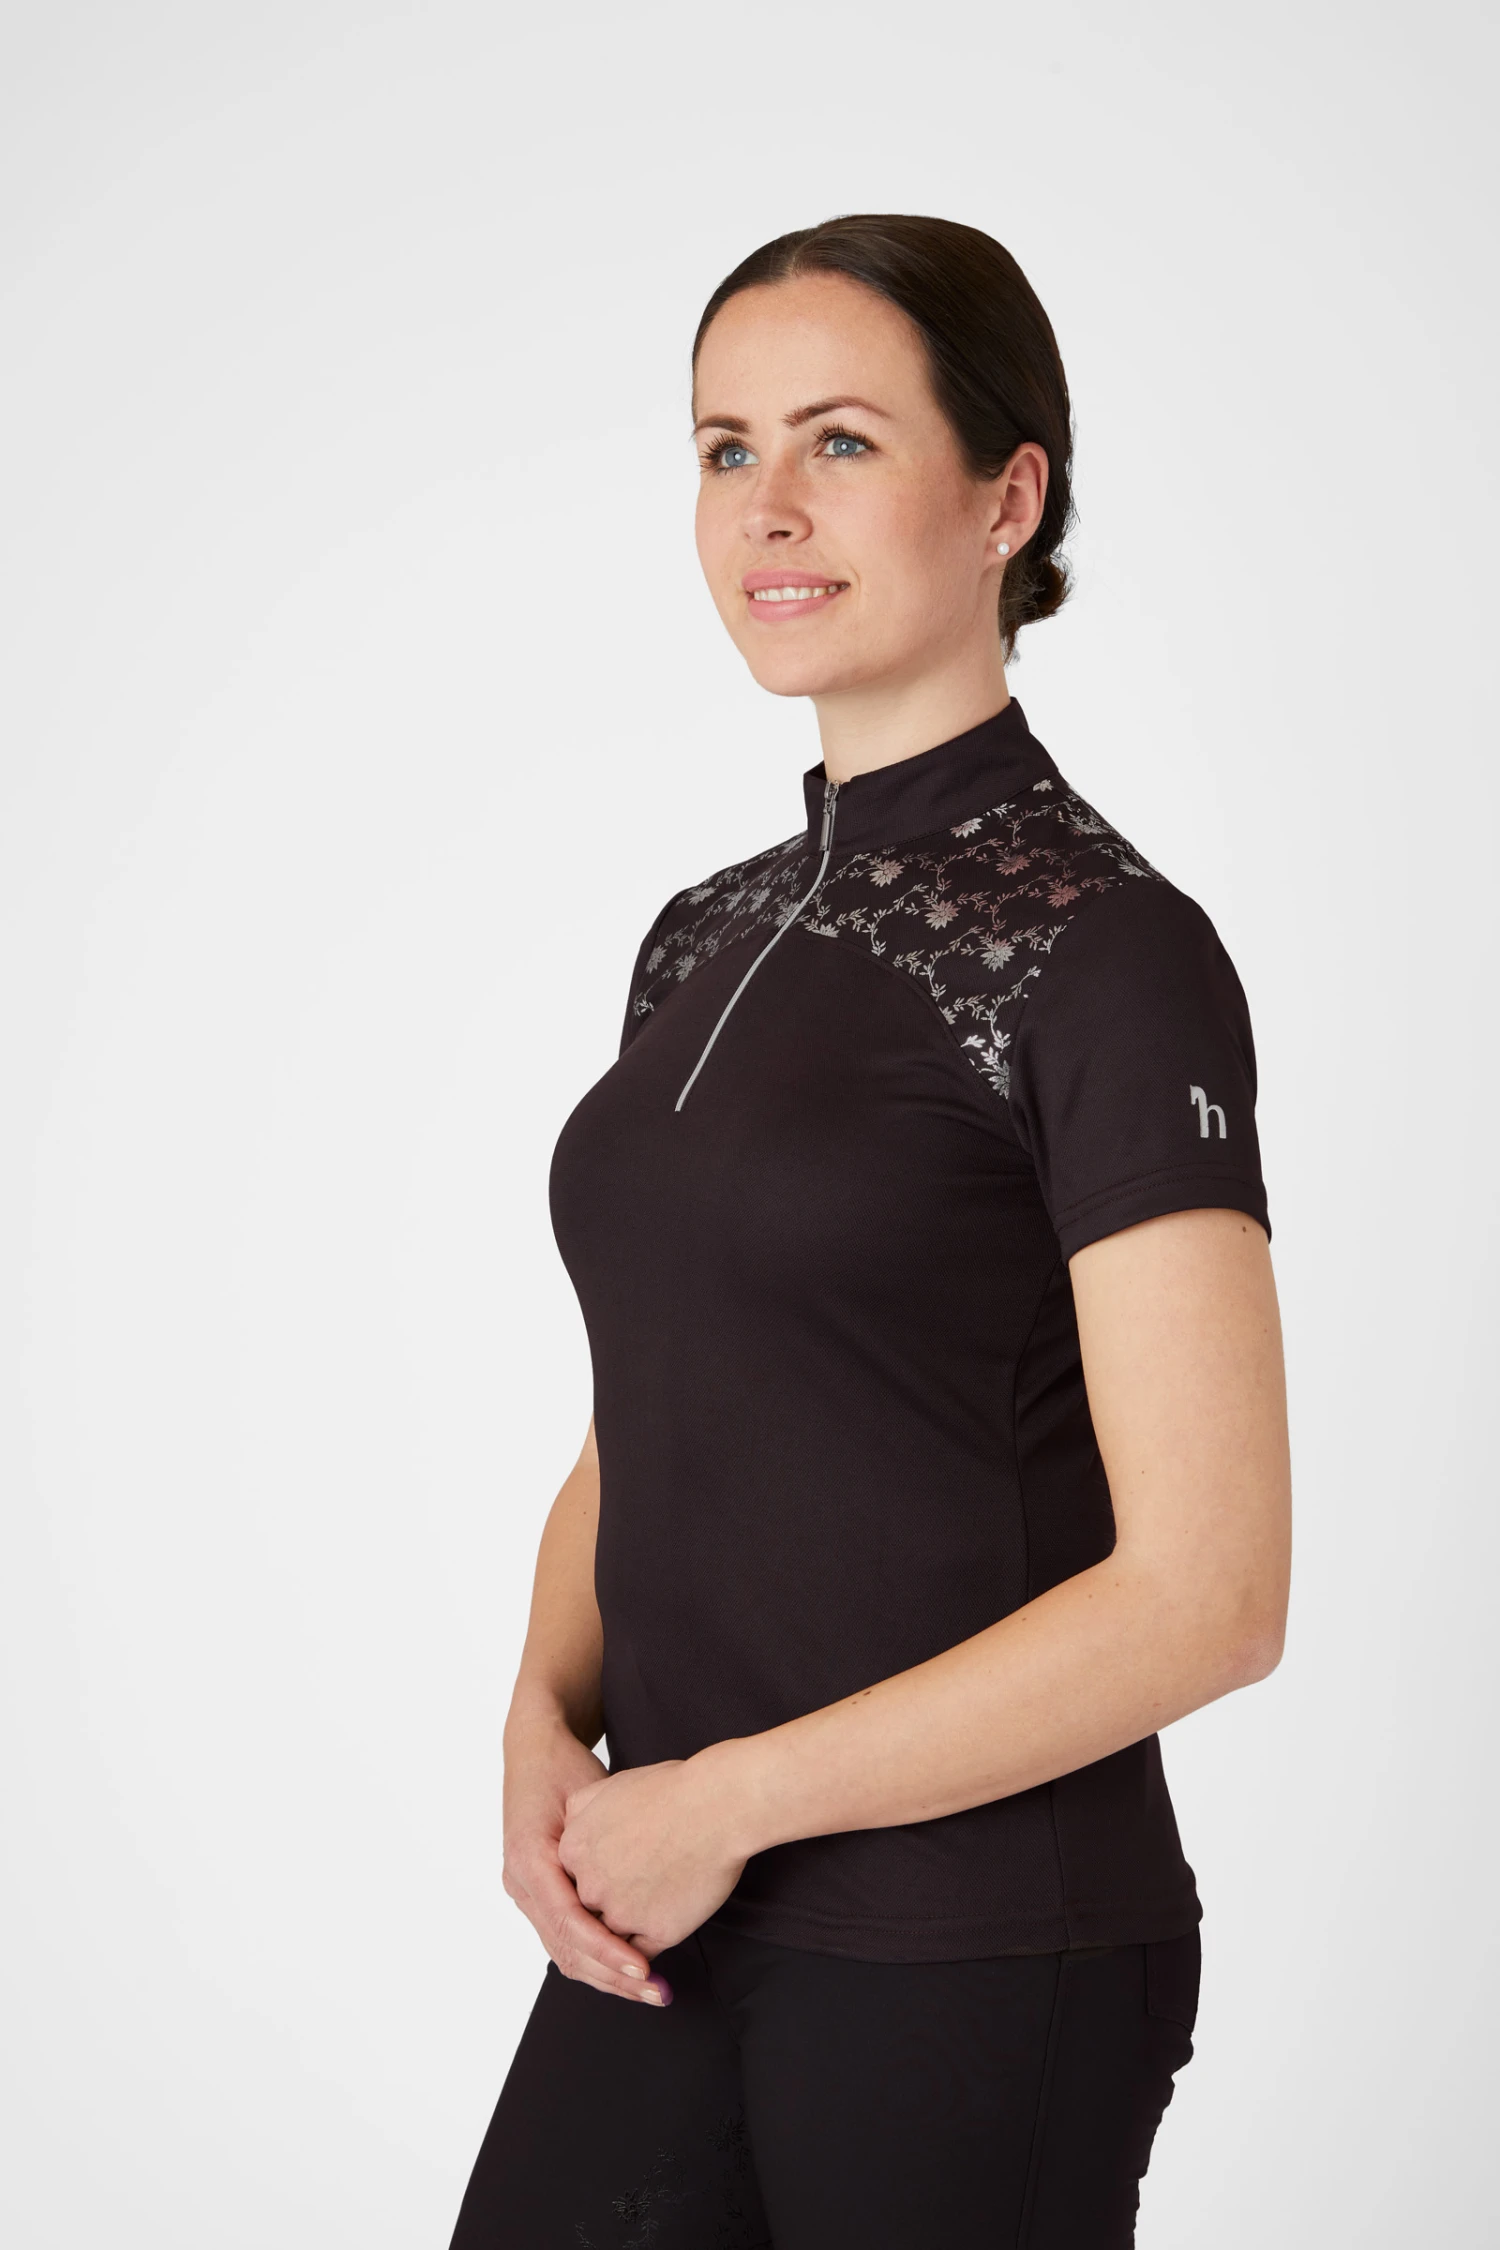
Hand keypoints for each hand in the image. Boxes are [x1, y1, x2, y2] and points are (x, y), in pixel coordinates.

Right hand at [501, 1715, 666, 2005]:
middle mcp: (520, 1884)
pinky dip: (598, 1957)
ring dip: (607, 1975)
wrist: (535, 1751)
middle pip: (566, 1950)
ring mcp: (526, 1892)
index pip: (569, 1924)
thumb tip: (624, 1886)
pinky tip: (630, 1969)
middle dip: (612, 1976)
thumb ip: (597, 1839)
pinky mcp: (540, 1894)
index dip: (608, 1950)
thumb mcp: (584, 1794)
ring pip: (565, 1952)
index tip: (644, 1968)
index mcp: (529, 1861)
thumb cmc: (563, 1768)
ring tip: (652, 1988)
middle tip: (657, 1991)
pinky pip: (567, 1938)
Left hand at [557, 1750, 749, 1957]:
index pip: (572, 1878)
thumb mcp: (609, 1786)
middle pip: (590, 1907)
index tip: (615, 1868)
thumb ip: (581, 1811)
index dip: (596, 1873)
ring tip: (654, 1904)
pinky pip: (644, 1952)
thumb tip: (575, 1827)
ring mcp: (622, 1913)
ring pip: (614, 1935)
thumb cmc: (671, 1790)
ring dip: (630, 1925)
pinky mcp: (657, 1932)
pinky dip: (651, 1943)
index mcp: (574, 1851)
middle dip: (611, 1900)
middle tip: (637, 1885)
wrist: (715, 1806)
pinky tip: (666, 1922)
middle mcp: (591, 1887)